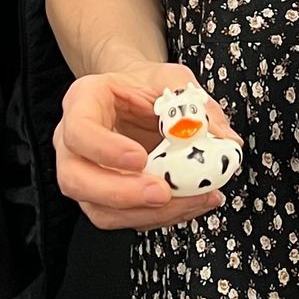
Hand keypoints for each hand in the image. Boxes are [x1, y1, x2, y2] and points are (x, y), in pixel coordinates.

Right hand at [56, 60, 236, 231]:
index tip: (140, 158)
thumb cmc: (145, 86)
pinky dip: (160, 217)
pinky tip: (191, 203)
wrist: (136, 98)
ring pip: (100, 210)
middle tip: (162, 193)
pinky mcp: (104, 199)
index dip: (106, 150)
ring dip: (147, 213)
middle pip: (76, 180)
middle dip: (122, 194)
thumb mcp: (172, 80)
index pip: (79, 131)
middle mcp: (74, 144)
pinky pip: (124, 218)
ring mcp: (85, 175)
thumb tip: (224, 139)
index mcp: (83, 103)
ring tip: (191, 200)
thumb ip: (195, 103)